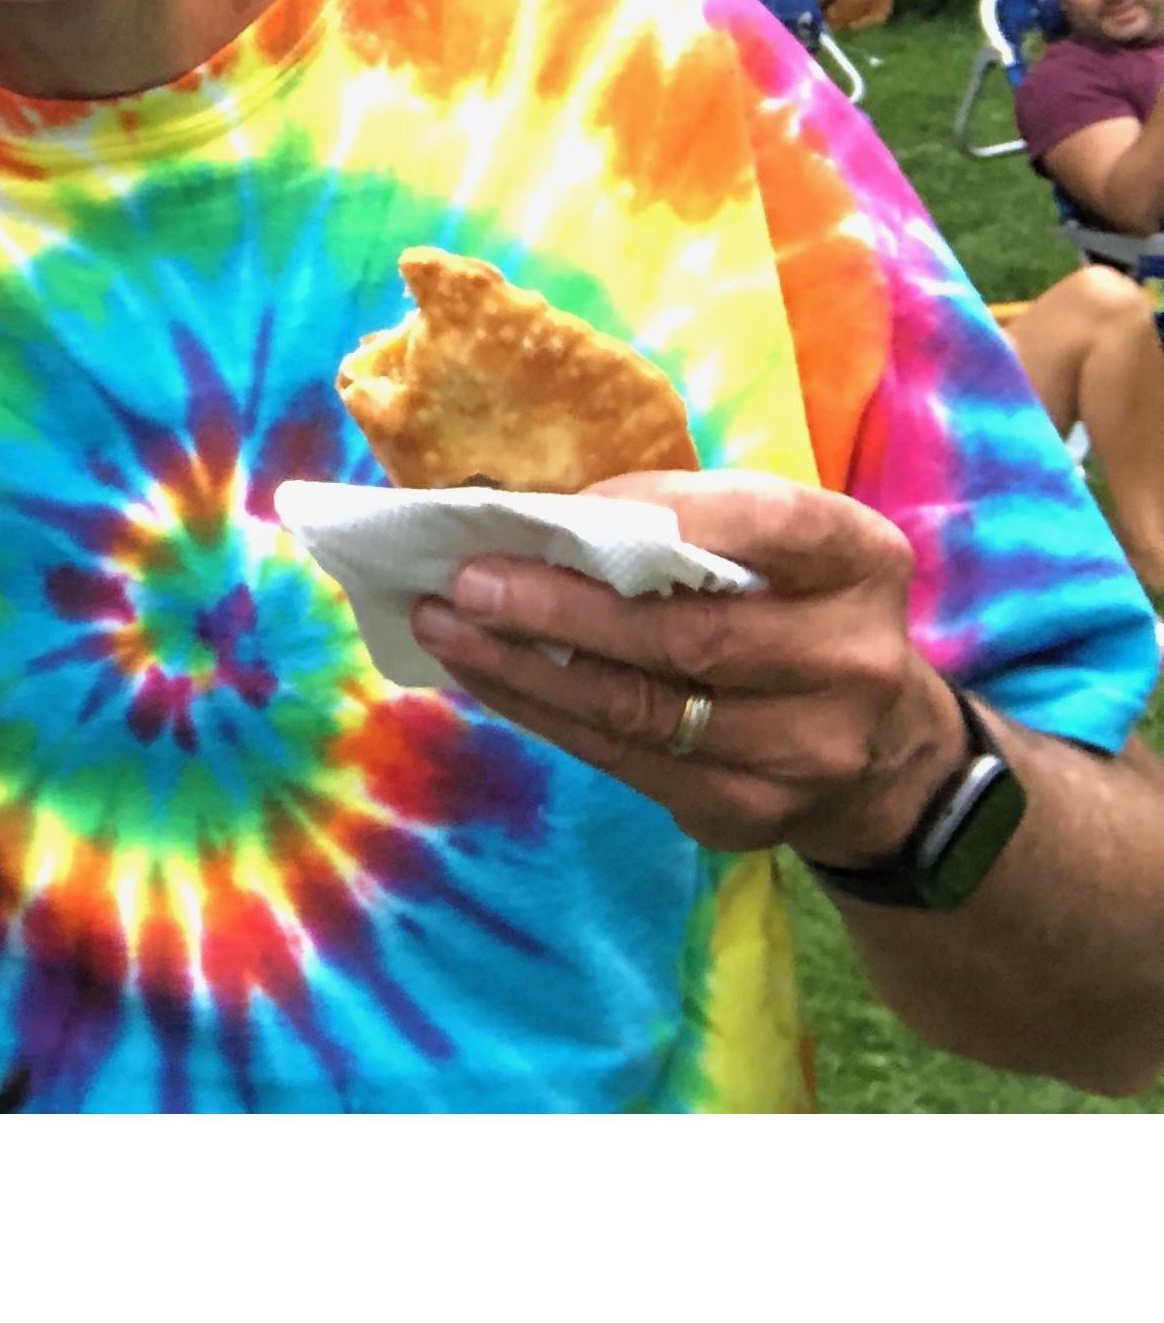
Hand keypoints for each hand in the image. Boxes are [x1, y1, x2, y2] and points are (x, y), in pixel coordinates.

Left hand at [408, 472, 970, 863]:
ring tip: (445, 626)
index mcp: (858, 559)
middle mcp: (851, 658)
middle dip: (559, 607)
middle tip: (465, 580)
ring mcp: (808, 749)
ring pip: (640, 709)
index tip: (556, 510)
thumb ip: (679, 516)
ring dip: (525, 667)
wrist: (877, 748)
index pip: (762, 522)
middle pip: (686, 635)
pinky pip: (624, 760)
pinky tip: (488, 675)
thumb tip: (534, 512)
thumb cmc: (786, 605)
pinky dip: (543, 713)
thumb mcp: (768, 540)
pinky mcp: (752, 811)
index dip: (655, 511)